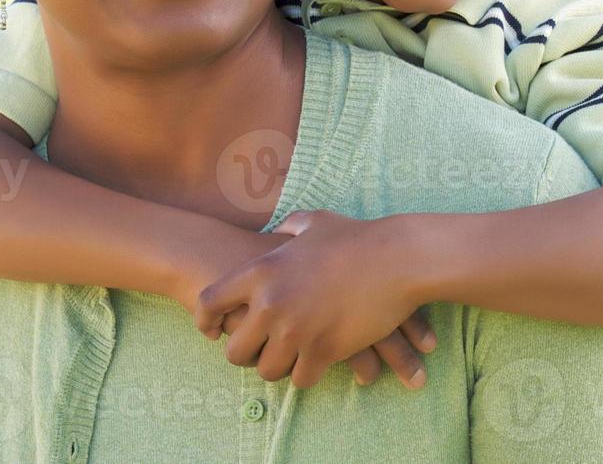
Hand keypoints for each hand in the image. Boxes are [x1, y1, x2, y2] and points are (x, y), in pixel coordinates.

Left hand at [193, 210, 436, 389]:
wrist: (397, 259)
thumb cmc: (357, 237)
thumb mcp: (314, 223)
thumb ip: (289, 228)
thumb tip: (279, 228)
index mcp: (262, 271)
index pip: (210, 302)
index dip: (205, 320)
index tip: (212, 332)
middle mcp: (271, 303)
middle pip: (235, 351)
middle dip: (246, 354)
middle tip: (260, 351)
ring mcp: (296, 330)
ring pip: (268, 370)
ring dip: (279, 366)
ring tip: (291, 358)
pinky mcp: (323, 350)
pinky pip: (301, 379)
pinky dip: (307, 374)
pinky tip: (317, 363)